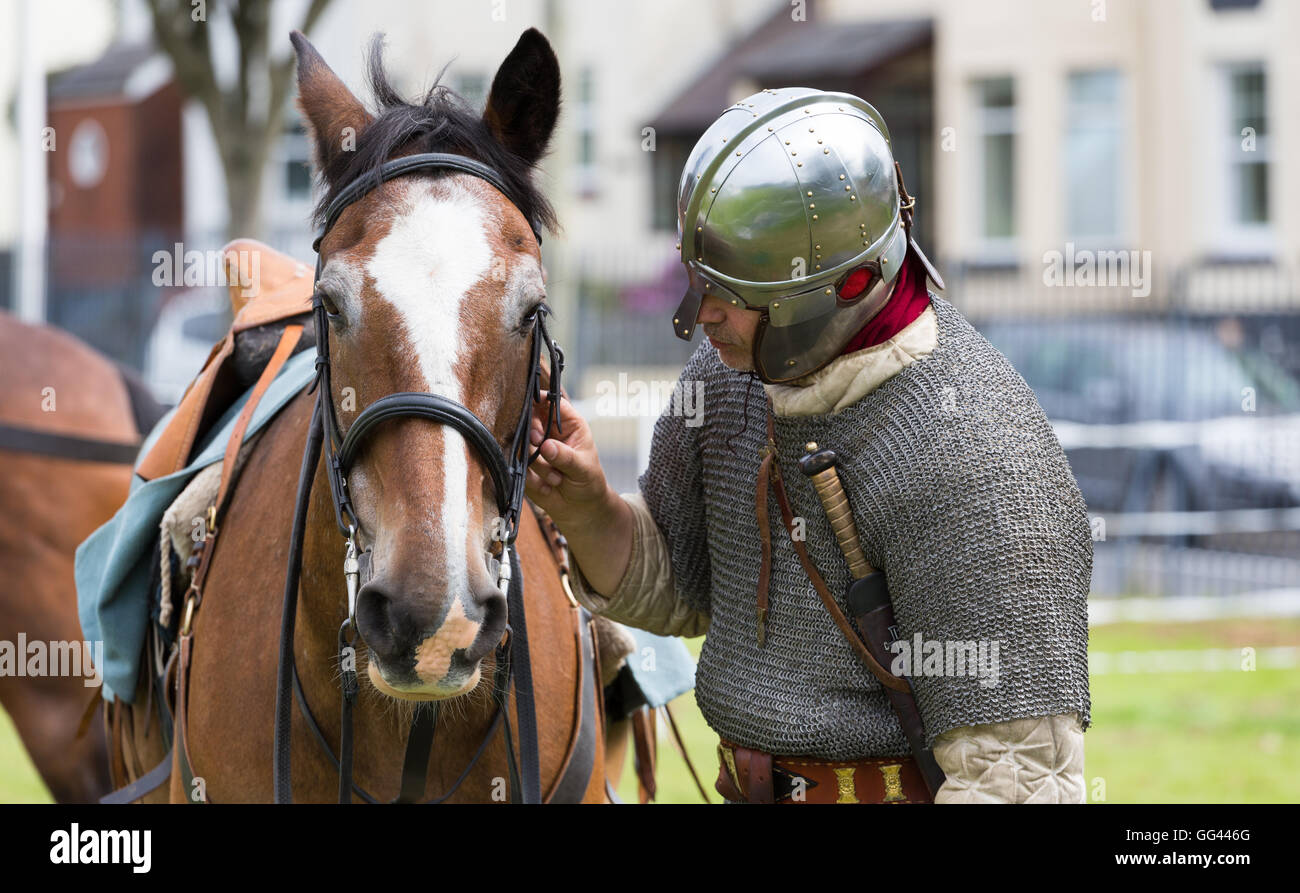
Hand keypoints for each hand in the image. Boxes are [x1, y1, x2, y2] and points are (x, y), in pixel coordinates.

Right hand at [525, 389, 612, 530]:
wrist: (579, 508)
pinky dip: (532, 479)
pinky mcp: (524, 466)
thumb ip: (565, 457)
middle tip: (539, 444)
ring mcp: (534, 449)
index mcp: (568, 424)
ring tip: (557, 479)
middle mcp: (549, 433)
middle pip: (530, 419)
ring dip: (539, 465)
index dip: (540, 399)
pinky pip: (519, 467)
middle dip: (534, 433)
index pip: (552, 402)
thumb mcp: (583, 468)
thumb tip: (546, 446)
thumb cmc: (588, 481)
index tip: (531, 403)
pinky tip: (547, 487)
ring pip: (523, 445)